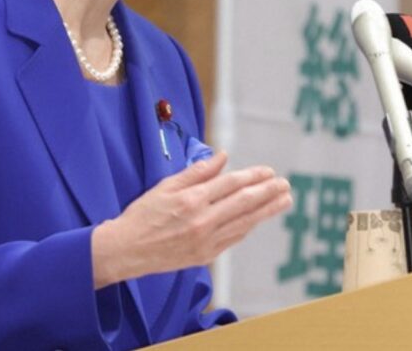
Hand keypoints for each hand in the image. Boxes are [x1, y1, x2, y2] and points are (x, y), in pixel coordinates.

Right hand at [91, 151, 291, 287]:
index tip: (268, 171)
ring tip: (284, 201)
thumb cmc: (143, 214)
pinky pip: (234, 238)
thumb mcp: (166, 186)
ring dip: (267, 211)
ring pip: (244, 222)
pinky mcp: (205, 256)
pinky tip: (259, 219)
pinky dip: (248, 226)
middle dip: (268, 192)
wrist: (126, 250)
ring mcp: (206, 241)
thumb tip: (222, 157)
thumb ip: (197, 172)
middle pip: (244, 203)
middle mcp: (202, 221)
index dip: (252, 176)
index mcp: (192, 200)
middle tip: (285, 185)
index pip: (231, 184)